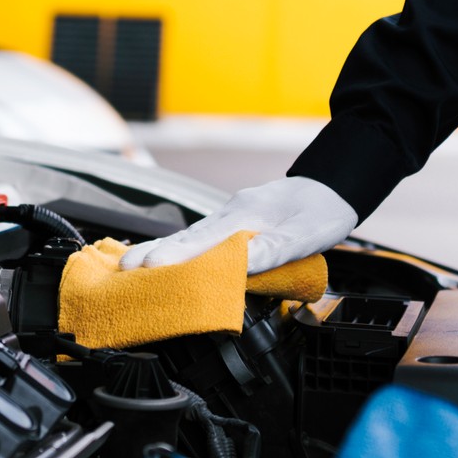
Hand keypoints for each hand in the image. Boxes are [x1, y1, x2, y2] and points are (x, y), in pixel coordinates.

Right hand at [119, 176, 358, 273]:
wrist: (334, 187)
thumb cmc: (322, 212)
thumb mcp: (306, 234)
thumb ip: (273, 249)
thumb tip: (239, 264)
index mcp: (244, 218)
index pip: (201, 242)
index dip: (173, 257)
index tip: (147, 268)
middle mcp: (230, 215)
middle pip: (185, 237)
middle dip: (153, 254)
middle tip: (122, 270)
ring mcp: (230, 218)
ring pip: (189, 237)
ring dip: (161, 252)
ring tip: (131, 267)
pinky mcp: (235, 223)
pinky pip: (200, 237)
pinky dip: (178, 248)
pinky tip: (167, 256)